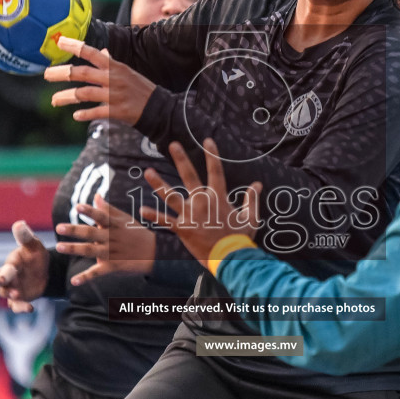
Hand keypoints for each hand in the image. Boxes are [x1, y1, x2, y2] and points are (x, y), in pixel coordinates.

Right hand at [0, 220, 50, 313]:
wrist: (44, 269)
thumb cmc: (34, 255)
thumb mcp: (33, 245)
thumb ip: (25, 236)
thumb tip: (19, 223)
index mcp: (9, 265)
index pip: (0, 272)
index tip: (1, 279)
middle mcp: (8, 279)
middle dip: (0, 288)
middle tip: (8, 290)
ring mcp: (13, 289)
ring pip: (6, 297)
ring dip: (11, 298)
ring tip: (18, 296)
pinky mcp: (20, 299)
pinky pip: (17, 306)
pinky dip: (22, 308)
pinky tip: (31, 308)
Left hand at [44, 36, 155, 124]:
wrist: (158, 108)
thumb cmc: (140, 88)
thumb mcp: (127, 72)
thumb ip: (112, 63)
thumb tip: (103, 52)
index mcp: (115, 66)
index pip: (92, 53)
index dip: (75, 46)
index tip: (59, 42)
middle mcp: (113, 79)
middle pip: (82, 73)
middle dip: (61, 73)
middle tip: (46, 74)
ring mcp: (114, 95)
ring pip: (84, 94)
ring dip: (66, 97)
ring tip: (54, 100)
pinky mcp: (116, 111)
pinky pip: (96, 112)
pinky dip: (84, 114)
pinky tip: (76, 115)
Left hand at [55, 194, 157, 284]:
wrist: (155, 254)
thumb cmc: (137, 233)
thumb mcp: (125, 219)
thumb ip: (108, 209)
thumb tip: (96, 195)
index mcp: (114, 225)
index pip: (101, 216)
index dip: (90, 211)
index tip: (77, 206)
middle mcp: (111, 238)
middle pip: (91, 233)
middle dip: (74, 230)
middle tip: (59, 227)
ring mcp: (111, 253)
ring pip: (90, 251)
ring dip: (74, 249)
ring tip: (58, 247)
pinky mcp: (113, 267)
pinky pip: (97, 272)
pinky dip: (85, 277)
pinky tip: (73, 281)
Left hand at [141, 139, 260, 265]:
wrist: (231, 257)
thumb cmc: (241, 237)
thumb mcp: (251, 217)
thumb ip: (252, 199)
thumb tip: (257, 184)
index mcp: (219, 197)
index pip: (216, 171)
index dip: (212, 155)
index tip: (207, 140)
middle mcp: (202, 202)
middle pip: (189, 176)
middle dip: (181, 159)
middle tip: (173, 144)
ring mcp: (191, 214)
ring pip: (171, 196)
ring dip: (158, 184)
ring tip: (148, 172)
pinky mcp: (183, 228)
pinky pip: (165, 221)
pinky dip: (153, 216)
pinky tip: (141, 209)